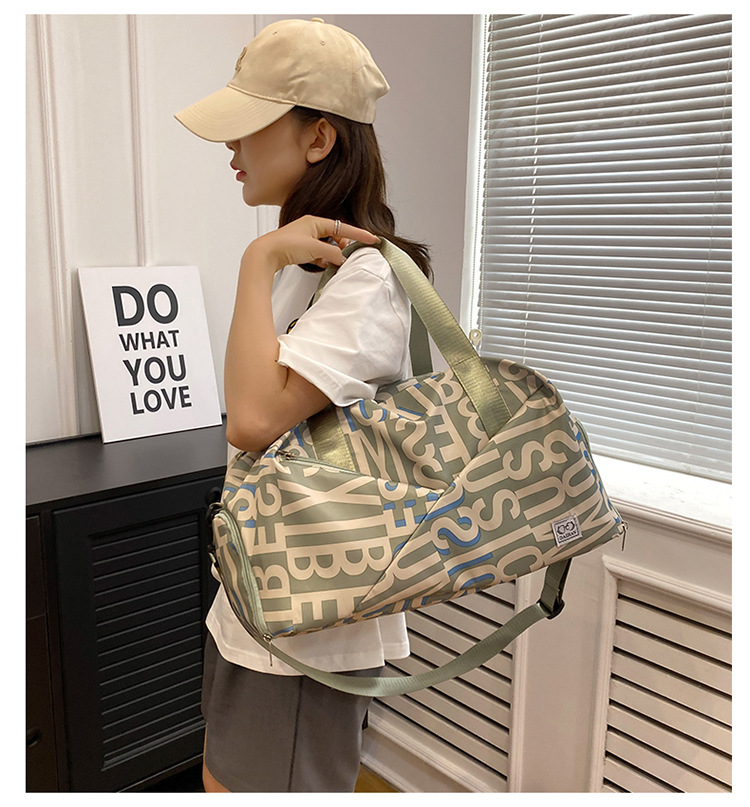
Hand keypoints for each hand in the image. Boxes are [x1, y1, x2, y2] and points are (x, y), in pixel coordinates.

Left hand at [243, 215, 379, 271]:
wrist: (265, 254)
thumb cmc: (284, 245)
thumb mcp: (315, 248)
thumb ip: (333, 253)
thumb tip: (343, 258)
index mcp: (315, 221)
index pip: (343, 226)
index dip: (358, 233)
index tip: (371, 239)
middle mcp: (310, 227)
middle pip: (336, 236)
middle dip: (344, 246)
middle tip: (349, 256)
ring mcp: (305, 238)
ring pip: (327, 246)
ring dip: (333, 254)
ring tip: (336, 262)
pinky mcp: (300, 249)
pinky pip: (319, 253)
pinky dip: (324, 259)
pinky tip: (324, 265)